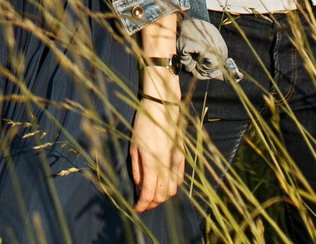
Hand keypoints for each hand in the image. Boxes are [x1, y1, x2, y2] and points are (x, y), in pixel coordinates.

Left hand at [130, 68, 186, 212]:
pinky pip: (179, 179)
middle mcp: (166, 166)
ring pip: (173, 190)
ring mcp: (176, 162)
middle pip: (162, 196)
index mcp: (152, 163)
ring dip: (162, 197)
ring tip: (151, 195)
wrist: (162, 107)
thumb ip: (137, 170)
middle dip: (152, 203)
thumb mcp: (134, 147)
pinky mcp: (182, 157)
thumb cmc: (144, 124)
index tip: (136, 209)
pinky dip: (171, 186)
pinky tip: (162, 184)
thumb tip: (138, 188)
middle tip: (141, 203)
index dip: (142, 205)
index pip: (149, 194)